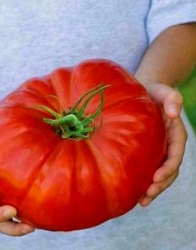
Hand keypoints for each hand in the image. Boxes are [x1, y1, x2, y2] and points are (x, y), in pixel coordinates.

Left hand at [138, 83, 186, 205]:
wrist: (144, 93)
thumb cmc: (153, 92)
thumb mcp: (163, 91)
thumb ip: (172, 98)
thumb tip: (174, 113)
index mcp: (175, 134)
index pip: (175, 154)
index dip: (168, 167)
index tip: (156, 177)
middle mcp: (169, 145)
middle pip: (169, 169)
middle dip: (160, 184)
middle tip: (146, 196)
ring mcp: (159, 150)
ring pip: (160, 174)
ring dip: (153, 189)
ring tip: (141, 201)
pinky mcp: (148, 151)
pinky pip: (149, 169)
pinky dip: (144, 182)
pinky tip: (134, 192)